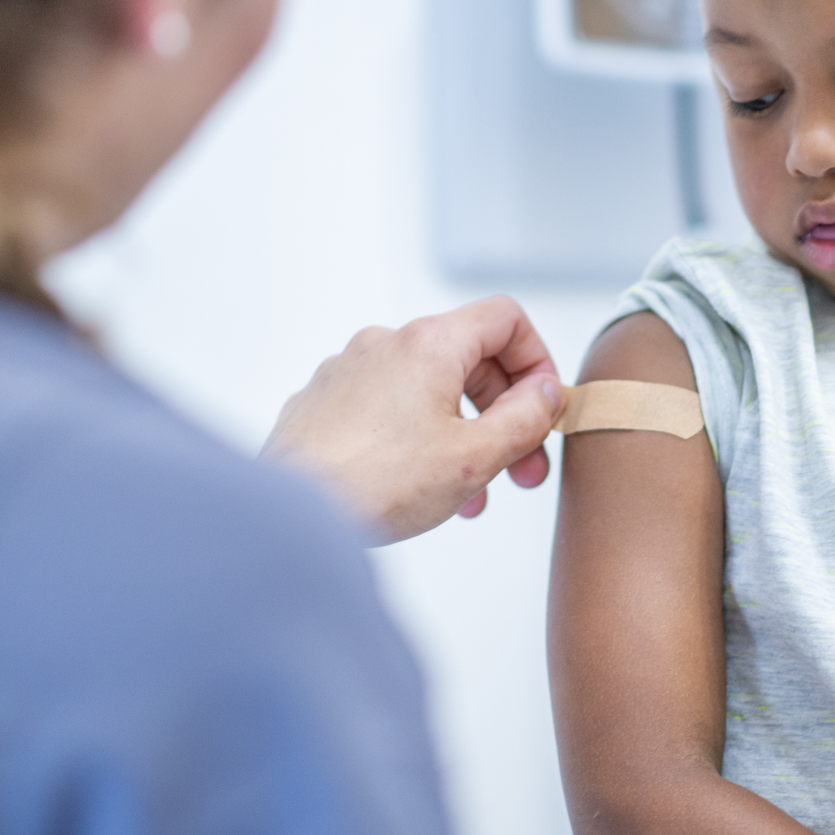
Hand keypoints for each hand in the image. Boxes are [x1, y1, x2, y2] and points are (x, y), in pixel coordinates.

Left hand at [261, 295, 562, 542]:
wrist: (288, 516)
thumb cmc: (375, 485)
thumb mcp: (476, 456)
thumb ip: (526, 418)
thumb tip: (547, 392)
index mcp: (428, 343)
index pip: (505, 318)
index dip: (537, 360)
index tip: (544, 407)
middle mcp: (384, 343)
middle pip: (468, 357)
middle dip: (504, 412)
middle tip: (522, 469)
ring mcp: (347, 371)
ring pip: (427, 389)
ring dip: (462, 432)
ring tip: (471, 495)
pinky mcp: (321, 403)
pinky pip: (385, 408)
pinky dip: (415, 437)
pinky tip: (415, 486)